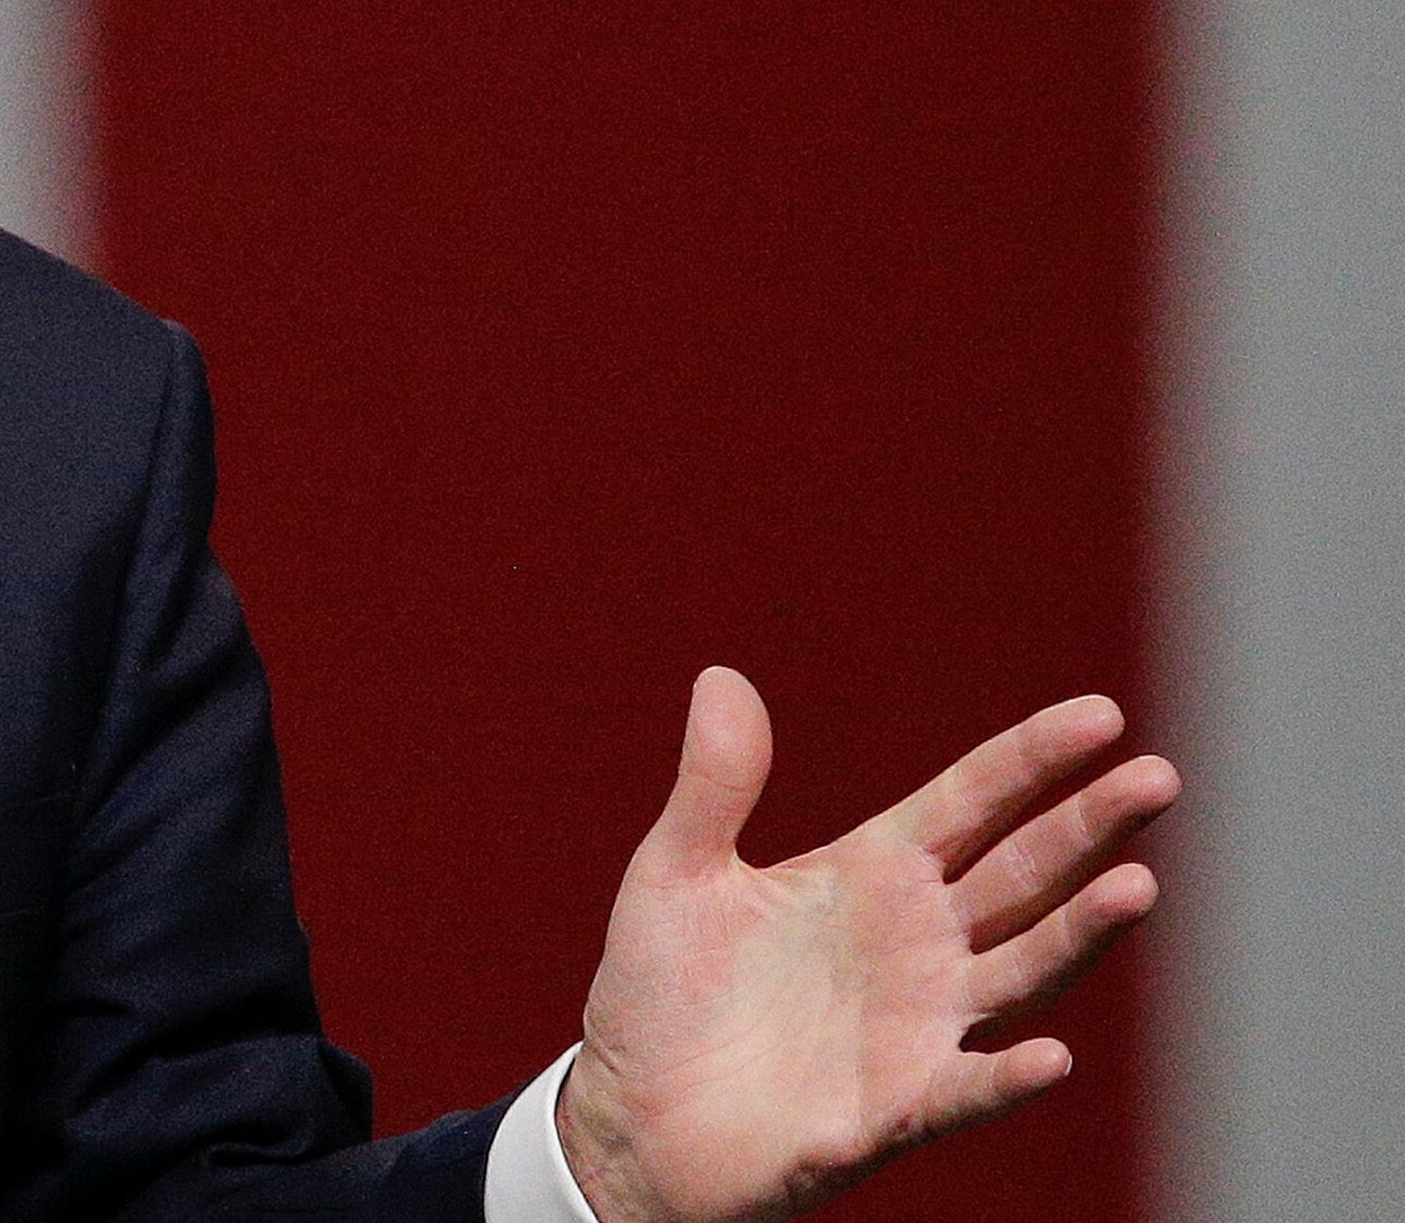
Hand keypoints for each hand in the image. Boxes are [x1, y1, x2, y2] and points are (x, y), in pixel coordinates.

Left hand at [556, 668, 1176, 1222]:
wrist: (634, 1118)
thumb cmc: (661, 993)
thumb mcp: (677, 874)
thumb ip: (714, 784)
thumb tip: (720, 675)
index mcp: (871, 873)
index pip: (971, 801)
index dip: (1033, 759)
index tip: (1103, 716)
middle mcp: (916, 943)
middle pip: (1023, 873)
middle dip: (1089, 826)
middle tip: (1158, 778)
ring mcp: (917, 1025)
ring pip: (1022, 969)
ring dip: (1080, 934)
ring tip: (1138, 886)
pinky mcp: (894, 1108)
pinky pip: (965, 1090)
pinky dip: (1007, 1076)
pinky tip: (1050, 1056)